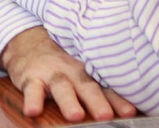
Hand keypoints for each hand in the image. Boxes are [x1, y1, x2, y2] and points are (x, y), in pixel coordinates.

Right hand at [0, 27, 135, 122]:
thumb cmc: (62, 66)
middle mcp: (72, 73)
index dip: (118, 100)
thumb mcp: (81, 74)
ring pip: (61, 86)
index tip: (130, 112)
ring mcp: (51, 74)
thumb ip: (101, 91)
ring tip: (75, 115)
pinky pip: (31, 89)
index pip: (106, 88)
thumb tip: (131, 112)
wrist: (28, 43)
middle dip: (96, 101)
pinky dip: (32, 99)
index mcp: (87, 74)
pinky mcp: (30, 78)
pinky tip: (32, 111)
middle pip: (86, 86)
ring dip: (68, 101)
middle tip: (105, 116)